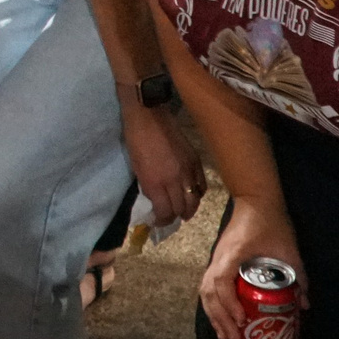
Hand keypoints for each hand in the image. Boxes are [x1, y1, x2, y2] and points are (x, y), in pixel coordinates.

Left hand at [122, 101, 204, 225]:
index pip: (165, 212)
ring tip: (184, 211)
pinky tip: (194, 194)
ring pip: (195, 199)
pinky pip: (202, 184)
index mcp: (155, 183)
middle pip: (182, 209)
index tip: (158, 221)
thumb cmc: (135, 140)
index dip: (162, 221)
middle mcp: (174, 180)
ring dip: (190, 209)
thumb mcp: (136, 168)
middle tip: (171, 218)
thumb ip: (148, 187)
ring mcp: (187, 170)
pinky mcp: (195, 161)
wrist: (148, 116)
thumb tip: (156, 201)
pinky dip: (199, 193)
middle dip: (176, 217)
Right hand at [199, 194, 305, 338]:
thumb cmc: (271, 222)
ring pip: (205, 292)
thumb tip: (304, 304)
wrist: (255, 200)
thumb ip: (297, 275)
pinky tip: (222, 320)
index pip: (221, 281)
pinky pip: (209, 287)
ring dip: (214, 315)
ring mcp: (215, 260)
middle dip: (220, 318)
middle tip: (234, 338)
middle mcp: (219, 258)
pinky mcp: (218, 261)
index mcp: (233, 254)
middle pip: (209, 292)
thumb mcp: (288, 248)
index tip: (242, 319)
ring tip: (225, 336)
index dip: (229, 303)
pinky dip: (214, 306)